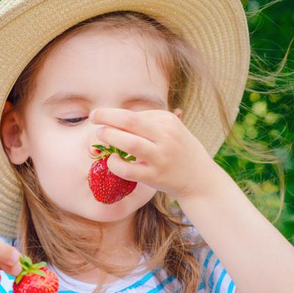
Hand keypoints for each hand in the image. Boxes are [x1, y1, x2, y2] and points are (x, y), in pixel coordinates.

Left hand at [89, 108, 217, 199]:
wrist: (199, 178)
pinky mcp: (155, 176)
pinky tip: (111, 161)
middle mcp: (166, 136)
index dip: (114, 115)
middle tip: (93, 117)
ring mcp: (161, 157)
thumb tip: (115, 119)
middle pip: (130, 121)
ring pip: (130, 143)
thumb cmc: (179, 150)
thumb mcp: (170, 130)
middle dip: (107, 116)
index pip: (135, 114)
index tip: (102, 116)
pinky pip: (129, 170)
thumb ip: (148, 124)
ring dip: (110, 137)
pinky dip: (115, 164)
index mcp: (168, 121)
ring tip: (100, 135)